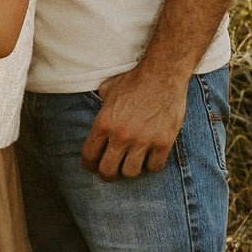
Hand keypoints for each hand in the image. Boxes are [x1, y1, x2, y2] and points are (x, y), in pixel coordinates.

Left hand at [81, 64, 189, 179]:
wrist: (162, 76)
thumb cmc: (133, 81)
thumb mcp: (107, 90)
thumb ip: (100, 105)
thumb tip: (98, 110)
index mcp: (103, 123)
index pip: (89, 154)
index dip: (88, 165)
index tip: (91, 168)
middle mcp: (121, 135)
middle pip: (108, 170)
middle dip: (106, 174)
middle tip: (109, 174)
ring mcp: (143, 141)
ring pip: (131, 173)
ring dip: (129, 171)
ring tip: (130, 165)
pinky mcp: (163, 143)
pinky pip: (154, 167)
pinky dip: (151, 166)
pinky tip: (149, 159)